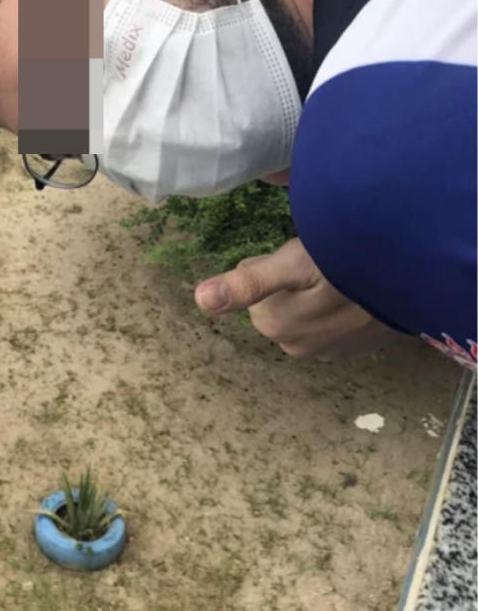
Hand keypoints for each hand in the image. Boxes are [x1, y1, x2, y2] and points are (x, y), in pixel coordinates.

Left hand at [193, 238, 398, 359]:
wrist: (410, 279)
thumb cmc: (344, 265)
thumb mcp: (290, 264)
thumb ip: (247, 283)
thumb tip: (199, 301)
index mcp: (274, 326)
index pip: (251, 290)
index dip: (269, 266)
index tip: (298, 258)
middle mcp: (294, 346)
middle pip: (273, 302)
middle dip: (287, 282)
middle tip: (317, 262)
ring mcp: (325, 352)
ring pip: (299, 311)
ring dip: (311, 295)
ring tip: (338, 276)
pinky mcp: (350, 351)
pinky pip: (325, 322)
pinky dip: (333, 308)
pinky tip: (352, 293)